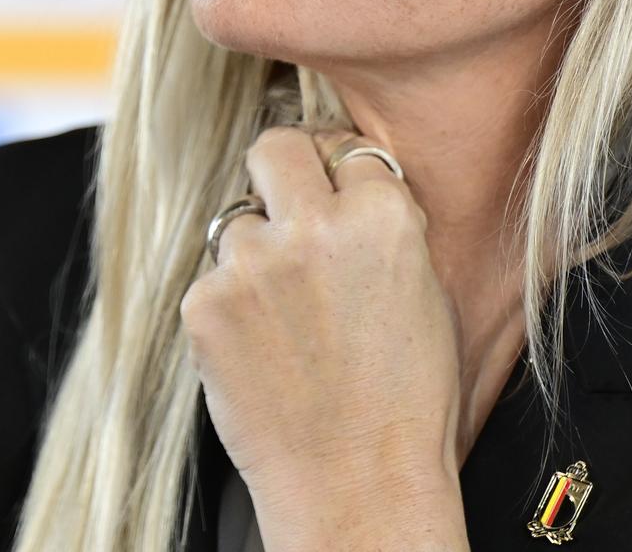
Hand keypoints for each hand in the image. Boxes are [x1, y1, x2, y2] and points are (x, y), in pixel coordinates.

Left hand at [179, 124, 467, 539]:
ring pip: (237, 221)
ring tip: (286, 319)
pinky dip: (229, 309)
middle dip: (283, 172)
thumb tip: (349, 185)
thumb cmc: (406, 402)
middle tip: (289, 212)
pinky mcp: (205, 304)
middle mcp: (314, 227)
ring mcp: (252, 263)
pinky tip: (262, 351)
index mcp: (383, 216)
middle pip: (276, 147)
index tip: (335, 194)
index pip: (348, 150)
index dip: (341, 175)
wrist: (358, 485)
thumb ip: (385, 226)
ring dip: (255, 254)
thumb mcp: (426, 293)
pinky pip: (211, 281)